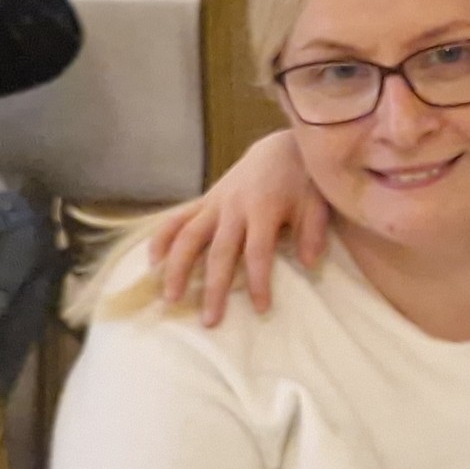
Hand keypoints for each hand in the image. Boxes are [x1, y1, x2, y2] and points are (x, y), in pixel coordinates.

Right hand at [147, 129, 333, 323]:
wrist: (279, 147)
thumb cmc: (302, 179)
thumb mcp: (317, 200)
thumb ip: (314, 230)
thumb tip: (309, 262)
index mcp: (264, 208)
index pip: (258, 252)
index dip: (258, 281)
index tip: (260, 309)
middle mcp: (234, 207)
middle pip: (219, 252)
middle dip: (213, 288)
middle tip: (209, 321)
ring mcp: (215, 203)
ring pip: (188, 236)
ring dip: (176, 267)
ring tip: (169, 298)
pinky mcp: (205, 201)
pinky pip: (177, 219)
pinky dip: (162, 238)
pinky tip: (152, 262)